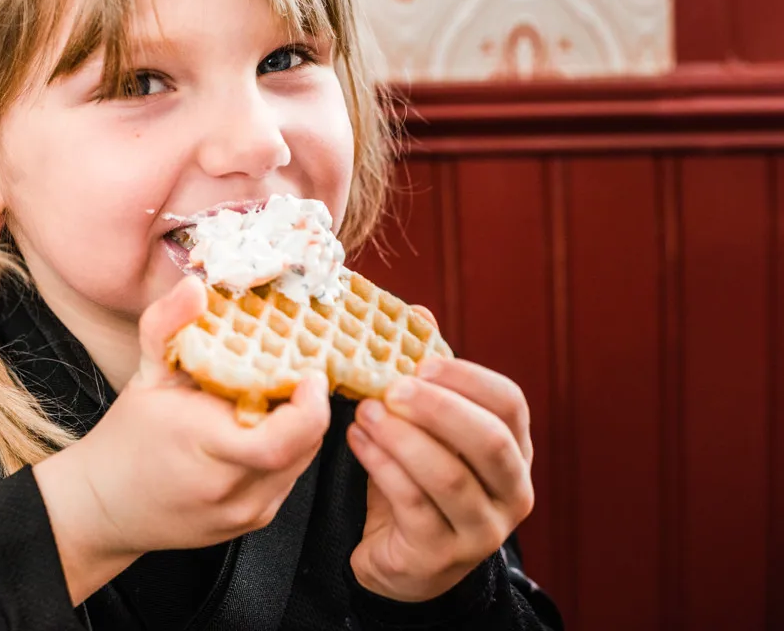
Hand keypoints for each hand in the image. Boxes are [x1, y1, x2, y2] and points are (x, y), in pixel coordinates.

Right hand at [35, 276, 330, 601]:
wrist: (104, 508)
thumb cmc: (127, 438)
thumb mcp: (145, 374)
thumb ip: (167, 324)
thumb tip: (194, 287)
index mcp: (202, 446)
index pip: (279, 441)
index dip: (310, 409)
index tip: (310, 375)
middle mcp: (228, 487)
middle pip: (302, 447)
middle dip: (309, 408)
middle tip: (297, 378)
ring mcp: (244, 511)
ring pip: (302, 462)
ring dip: (301, 429)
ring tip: (279, 401)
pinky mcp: (252, 521)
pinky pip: (289, 478)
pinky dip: (288, 451)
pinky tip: (262, 431)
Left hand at [346, 328, 534, 602]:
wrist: (401, 559)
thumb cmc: (418, 481)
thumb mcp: (427, 429)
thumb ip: (427, 378)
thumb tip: (416, 312)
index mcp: (515, 451)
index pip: (509, 404)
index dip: (466, 378)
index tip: (420, 363)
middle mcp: (512, 491)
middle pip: (488, 441)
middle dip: (437, 408)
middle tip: (391, 388)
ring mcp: (482, 529)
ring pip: (448, 477)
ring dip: (401, 438)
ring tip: (364, 413)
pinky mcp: (441, 555)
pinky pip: (412, 505)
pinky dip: (381, 467)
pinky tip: (357, 442)